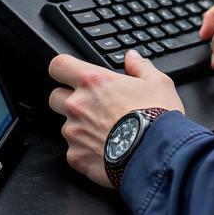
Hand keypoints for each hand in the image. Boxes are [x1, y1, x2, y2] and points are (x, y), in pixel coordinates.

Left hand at [48, 50, 184, 187]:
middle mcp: (77, 105)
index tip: (71, 74)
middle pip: (55, 97)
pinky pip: (73, 151)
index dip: (63, 69)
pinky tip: (106, 150)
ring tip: (105, 132)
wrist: (155, 155)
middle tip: (92, 105)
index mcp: (94, 81)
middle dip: (68, 99)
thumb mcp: (158, 82)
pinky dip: (85, 150)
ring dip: (79, 127)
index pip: (59, 66)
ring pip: (66, 126)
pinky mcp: (75, 157)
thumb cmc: (157, 118)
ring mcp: (73, 133)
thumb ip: (140, 67)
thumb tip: (131, 57)